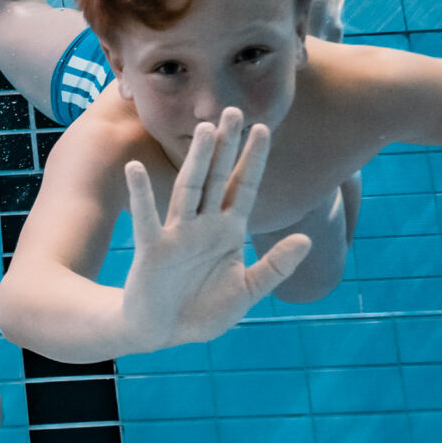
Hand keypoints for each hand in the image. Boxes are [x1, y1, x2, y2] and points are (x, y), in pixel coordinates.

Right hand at [119, 109, 310, 349]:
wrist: (163, 332)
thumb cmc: (203, 311)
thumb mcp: (248, 291)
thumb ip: (276, 266)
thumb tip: (307, 239)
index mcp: (228, 232)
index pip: (244, 187)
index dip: (253, 159)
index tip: (264, 128)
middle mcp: (203, 226)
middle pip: (217, 177)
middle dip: (227, 146)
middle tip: (233, 110)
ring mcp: (178, 234)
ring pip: (190, 189)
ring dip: (198, 160)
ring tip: (206, 129)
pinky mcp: (153, 249)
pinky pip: (147, 219)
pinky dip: (141, 194)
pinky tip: (135, 169)